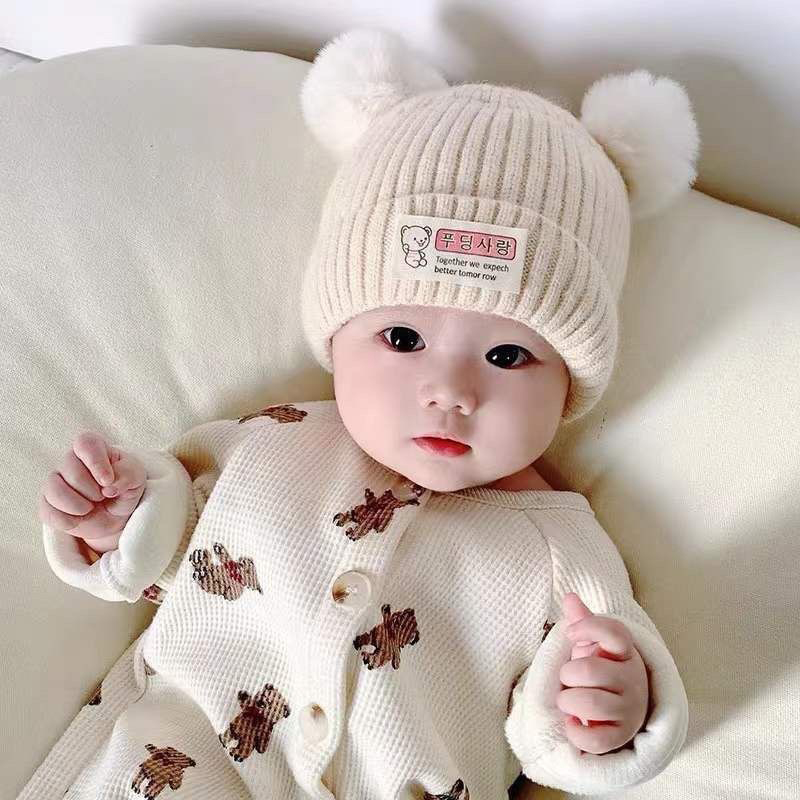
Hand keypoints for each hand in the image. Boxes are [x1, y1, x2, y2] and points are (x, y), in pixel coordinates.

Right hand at [38, 431, 146, 553]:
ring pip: (54, 489)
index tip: (108, 481)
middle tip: (103, 497)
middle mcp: (70, 460)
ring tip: (90, 508)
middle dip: (92, 490)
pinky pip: (47, 511)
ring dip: (78, 505)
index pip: (86, 443)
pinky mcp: (47, 503)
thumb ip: (129, 475)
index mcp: (94, 448)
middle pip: (71, 470)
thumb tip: (110, 486)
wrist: (115, 517)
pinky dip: (66, 520)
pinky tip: (79, 519)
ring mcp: (55, 481)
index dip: (96, 463)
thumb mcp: (137, 479)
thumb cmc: (125, 489)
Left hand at [556, 592, 648, 754]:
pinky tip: (573, 723)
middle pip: (590, 670)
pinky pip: (595, 740)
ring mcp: (630, 710)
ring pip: (591, 703)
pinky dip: (576, 732)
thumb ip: (583, 621)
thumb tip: (570, 596)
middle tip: (568, 679)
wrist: (619, 712)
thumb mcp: (592, 646)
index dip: (588, 628)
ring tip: (568, 700)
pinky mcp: (622, 738)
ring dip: (567, 701)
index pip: (614, 632)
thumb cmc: (601, 673)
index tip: (572, 634)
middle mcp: (632, 680)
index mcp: (624, 653)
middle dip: (567, 674)